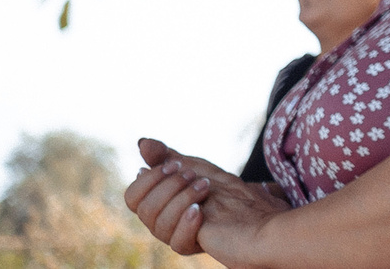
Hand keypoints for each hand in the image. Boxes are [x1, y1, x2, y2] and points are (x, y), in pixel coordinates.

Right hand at [128, 140, 288, 262]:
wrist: (257, 210)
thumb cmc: (225, 190)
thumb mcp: (195, 167)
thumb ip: (167, 157)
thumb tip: (142, 143)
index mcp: (159, 204)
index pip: (132, 197)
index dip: (148, 179)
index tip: (174, 165)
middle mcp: (163, 222)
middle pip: (143, 210)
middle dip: (168, 187)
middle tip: (194, 176)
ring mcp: (178, 235)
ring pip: (158, 226)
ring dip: (182, 199)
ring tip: (205, 187)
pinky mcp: (194, 246)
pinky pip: (176, 243)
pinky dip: (187, 222)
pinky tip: (201, 210)